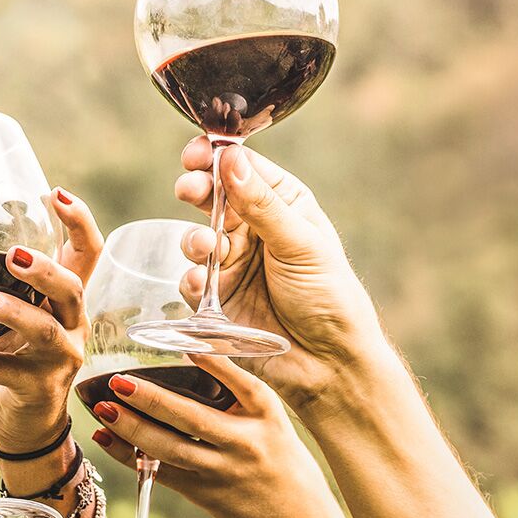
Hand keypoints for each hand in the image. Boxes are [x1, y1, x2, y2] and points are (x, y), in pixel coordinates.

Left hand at [0, 188, 102, 453]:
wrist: (28, 423)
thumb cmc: (13, 353)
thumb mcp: (1, 313)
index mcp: (66, 298)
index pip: (89, 253)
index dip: (79, 223)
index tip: (57, 195)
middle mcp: (72, 324)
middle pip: (72, 289)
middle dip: (45, 271)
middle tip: (12, 256)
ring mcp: (58, 360)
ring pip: (44, 331)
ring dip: (13, 312)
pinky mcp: (35, 390)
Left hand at [91, 354, 334, 517]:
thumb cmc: (281, 460)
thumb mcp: (272, 420)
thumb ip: (237, 392)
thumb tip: (190, 352)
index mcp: (266, 416)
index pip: (243, 384)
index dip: (215, 363)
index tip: (188, 343)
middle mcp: (243, 443)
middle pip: (191, 419)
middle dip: (151, 399)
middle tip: (119, 381)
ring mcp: (220, 471)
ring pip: (169, 449)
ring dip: (132, 429)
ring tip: (103, 408)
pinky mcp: (201, 493)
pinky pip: (159, 471)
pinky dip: (128, 455)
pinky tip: (105, 436)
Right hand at [175, 136, 387, 406]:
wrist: (328, 364)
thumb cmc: (329, 297)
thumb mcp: (300, 244)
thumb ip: (261, 204)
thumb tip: (230, 157)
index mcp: (283, 205)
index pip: (242, 169)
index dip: (215, 157)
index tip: (195, 153)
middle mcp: (253, 230)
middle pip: (212, 198)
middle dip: (196, 190)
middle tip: (188, 189)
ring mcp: (232, 265)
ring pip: (196, 238)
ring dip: (194, 239)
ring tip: (205, 248)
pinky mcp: (215, 300)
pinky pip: (191, 282)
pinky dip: (192, 280)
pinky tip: (202, 284)